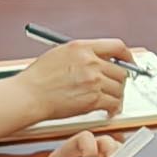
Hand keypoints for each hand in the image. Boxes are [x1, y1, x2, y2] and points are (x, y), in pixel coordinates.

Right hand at [10, 37, 132, 123]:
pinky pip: (113, 104)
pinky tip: (109, 110)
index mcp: (82, 48)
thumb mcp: (60, 53)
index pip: (117, 46)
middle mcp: (90, 62)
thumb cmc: (37, 78)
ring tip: (111, 100)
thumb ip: (82, 53)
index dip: (127, 56)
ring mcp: (93, 81)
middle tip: (116, 87)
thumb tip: (99, 57)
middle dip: (120, 81)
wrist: (28, 96)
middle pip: (121, 71)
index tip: (129, 62)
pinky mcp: (92, 99)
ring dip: (117, 96)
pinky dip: (113, 109)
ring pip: (119, 88)